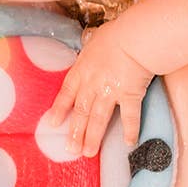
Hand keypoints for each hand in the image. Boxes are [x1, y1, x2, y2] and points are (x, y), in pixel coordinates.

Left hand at [49, 22, 153, 157]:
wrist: (135, 38)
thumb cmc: (117, 34)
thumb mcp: (96, 39)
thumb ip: (91, 49)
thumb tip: (91, 44)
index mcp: (83, 70)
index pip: (67, 92)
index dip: (59, 109)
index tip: (53, 123)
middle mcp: (93, 84)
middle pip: (81, 111)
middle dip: (75, 131)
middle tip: (71, 150)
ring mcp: (110, 92)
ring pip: (98, 118)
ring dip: (93, 137)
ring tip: (88, 152)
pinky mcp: (130, 95)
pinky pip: (130, 116)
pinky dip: (130, 130)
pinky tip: (129, 143)